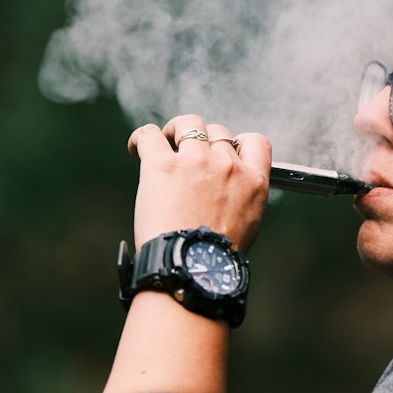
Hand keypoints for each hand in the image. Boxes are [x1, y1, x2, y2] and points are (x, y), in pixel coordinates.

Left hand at [127, 114, 271, 252]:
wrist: (190, 267)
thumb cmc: (214, 256)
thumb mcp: (247, 225)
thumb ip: (242, 197)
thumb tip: (228, 189)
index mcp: (253, 182)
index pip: (256, 141)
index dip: (238, 142)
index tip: (223, 151)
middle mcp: (228, 166)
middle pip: (218, 131)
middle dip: (203, 141)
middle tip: (187, 156)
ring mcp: (196, 162)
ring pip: (188, 124)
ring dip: (176, 131)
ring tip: (164, 144)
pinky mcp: (163, 165)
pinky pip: (150, 134)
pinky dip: (142, 137)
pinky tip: (136, 148)